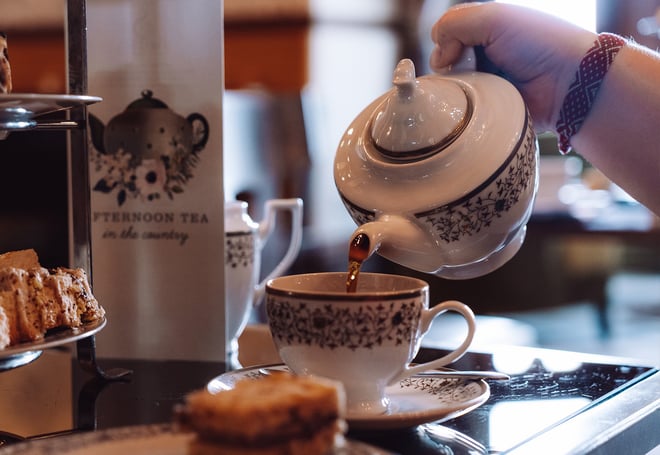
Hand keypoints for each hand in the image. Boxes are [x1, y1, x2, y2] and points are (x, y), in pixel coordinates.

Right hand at [429, 2, 595, 131]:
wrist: (569, 82)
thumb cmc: (537, 42)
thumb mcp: (493, 17)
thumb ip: (454, 23)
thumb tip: (438, 56)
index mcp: (489, 28)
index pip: (448, 33)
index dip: (445, 41)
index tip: (454, 50)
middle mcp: (487, 54)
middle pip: (447, 61)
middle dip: (448, 66)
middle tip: (464, 70)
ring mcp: (489, 82)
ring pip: (453, 86)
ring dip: (456, 88)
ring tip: (472, 90)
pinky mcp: (492, 109)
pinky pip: (466, 110)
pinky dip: (464, 108)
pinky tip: (473, 106)